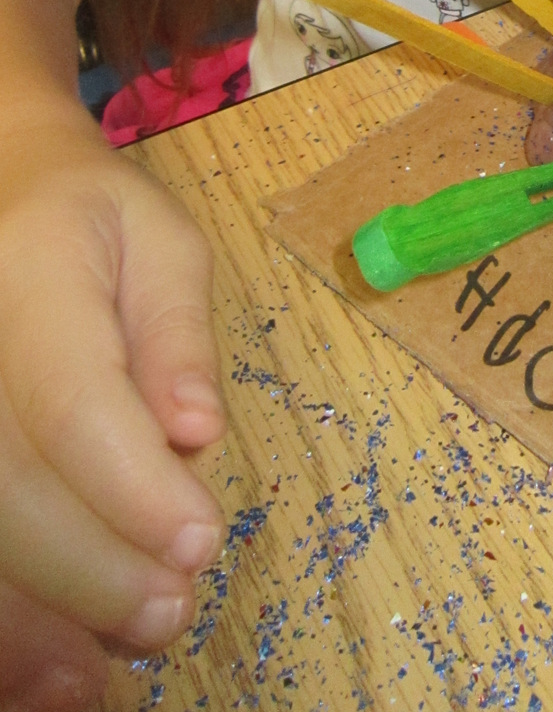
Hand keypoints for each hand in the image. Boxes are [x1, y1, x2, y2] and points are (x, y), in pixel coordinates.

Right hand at [0, 134, 227, 689]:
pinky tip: (42, 666)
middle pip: (5, 486)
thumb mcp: (160, 243)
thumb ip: (177, 335)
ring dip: (32, 616)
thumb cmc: (89, 218)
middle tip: (171, 611)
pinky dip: (1, 614)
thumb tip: (194, 433)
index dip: (132, 488)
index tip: (201, 541)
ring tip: (104, 665)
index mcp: (29, 274)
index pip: (71, 402)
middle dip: (91, 570)